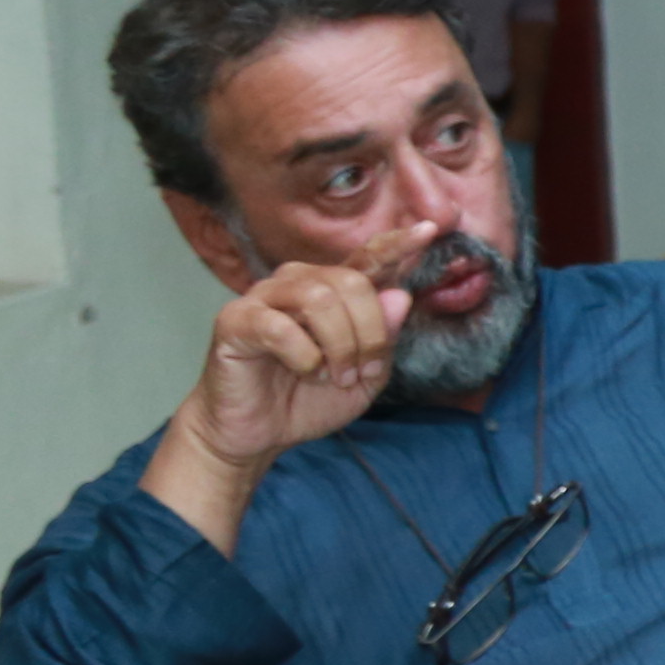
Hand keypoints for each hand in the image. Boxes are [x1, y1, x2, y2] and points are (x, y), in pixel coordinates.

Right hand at [173, 261, 405, 477]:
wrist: (258, 434)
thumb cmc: (310, 400)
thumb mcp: (365, 377)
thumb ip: (385, 339)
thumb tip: (401, 295)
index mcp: (333, 292)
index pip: (368, 258)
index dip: (397, 244)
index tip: (429, 230)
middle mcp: (299, 284)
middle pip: (351, 281)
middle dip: (370, 332)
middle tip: (362, 371)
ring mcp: (264, 297)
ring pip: (319, 298)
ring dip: (339, 345)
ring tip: (335, 376)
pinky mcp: (235, 319)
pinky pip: (280, 326)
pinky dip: (304, 356)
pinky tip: (304, 371)